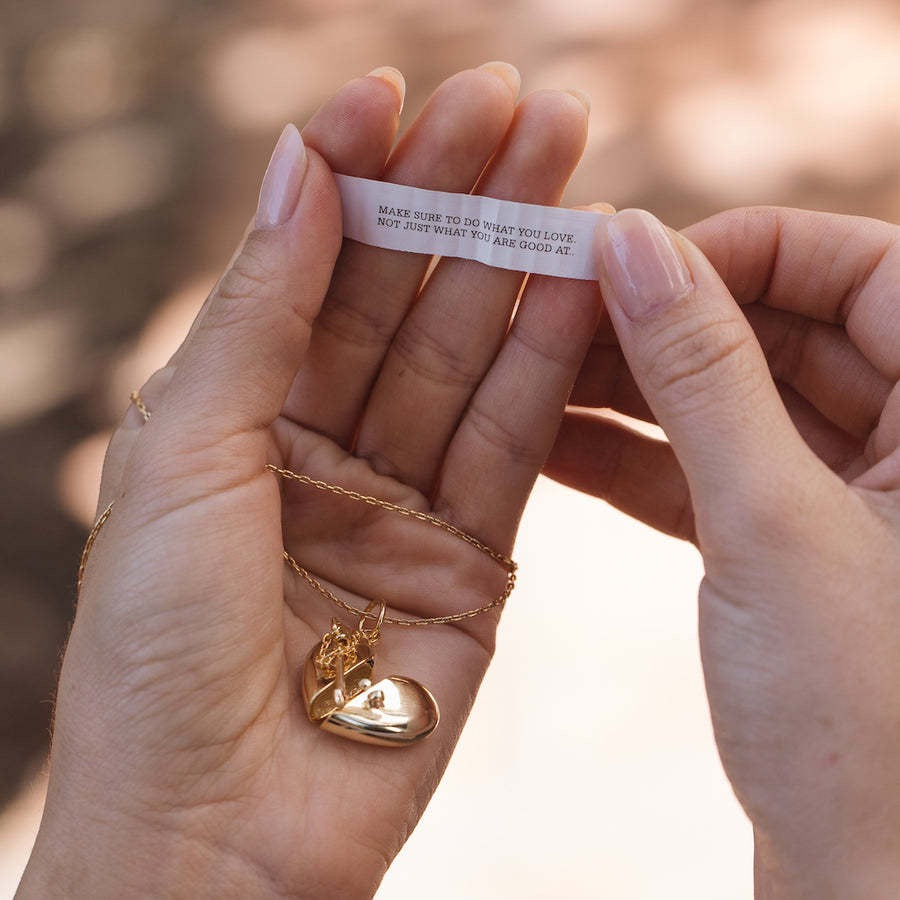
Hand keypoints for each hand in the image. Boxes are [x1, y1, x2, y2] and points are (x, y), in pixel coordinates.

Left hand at [19, 66, 597, 897]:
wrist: (220, 835)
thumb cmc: (159, 652)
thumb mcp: (185, 455)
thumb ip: (257, 314)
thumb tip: (298, 169)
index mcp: (235, 415)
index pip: (309, 266)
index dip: (353, 174)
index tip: (396, 90)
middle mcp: (323, 446)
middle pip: (401, 299)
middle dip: (456, 197)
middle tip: (519, 105)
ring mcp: (402, 498)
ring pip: (468, 358)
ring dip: (515, 264)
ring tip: (564, 168)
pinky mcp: (472, 558)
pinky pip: (513, 443)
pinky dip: (547, 362)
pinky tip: (576, 284)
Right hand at [544, 207, 899, 895]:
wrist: (860, 883)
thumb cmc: (864, 724)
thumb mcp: (769, 520)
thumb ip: (700, 372)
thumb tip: (631, 245)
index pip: (864, 266)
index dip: (743, 251)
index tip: (629, 263)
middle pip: (784, 332)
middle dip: (664, 323)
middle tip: (552, 312)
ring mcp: (854, 499)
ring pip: (738, 404)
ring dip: (636, 390)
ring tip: (532, 373)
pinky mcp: (794, 550)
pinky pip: (713, 474)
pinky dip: (638, 459)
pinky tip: (552, 443)